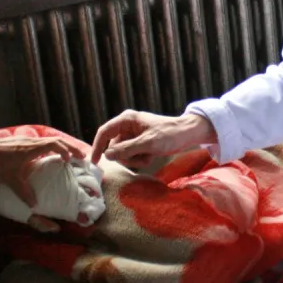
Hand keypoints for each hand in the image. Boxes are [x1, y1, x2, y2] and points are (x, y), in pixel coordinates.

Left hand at [0, 135, 83, 207]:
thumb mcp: (11, 180)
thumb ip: (24, 192)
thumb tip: (34, 205)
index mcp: (31, 148)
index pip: (55, 144)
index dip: (66, 151)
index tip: (72, 160)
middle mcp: (30, 141)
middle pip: (55, 140)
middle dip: (69, 147)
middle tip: (80, 156)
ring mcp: (24, 139)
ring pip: (47, 140)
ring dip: (59, 146)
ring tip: (67, 155)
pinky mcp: (18, 141)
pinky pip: (39, 141)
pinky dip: (49, 146)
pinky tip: (47, 155)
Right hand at [89, 111, 215, 167]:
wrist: (188, 134)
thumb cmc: (169, 135)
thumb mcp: (148, 143)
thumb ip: (126, 149)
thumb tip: (107, 156)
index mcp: (126, 119)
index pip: (104, 132)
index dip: (97, 147)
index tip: (94, 162)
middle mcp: (127, 126)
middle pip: (113, 146)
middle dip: (125, 156)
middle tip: (140, 158)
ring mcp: (133, 135)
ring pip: (122, 153)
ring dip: (134, 159)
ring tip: (148, 156)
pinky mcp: (139, 143)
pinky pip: (132, 155)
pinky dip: (140, 159)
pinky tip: (151, 156)